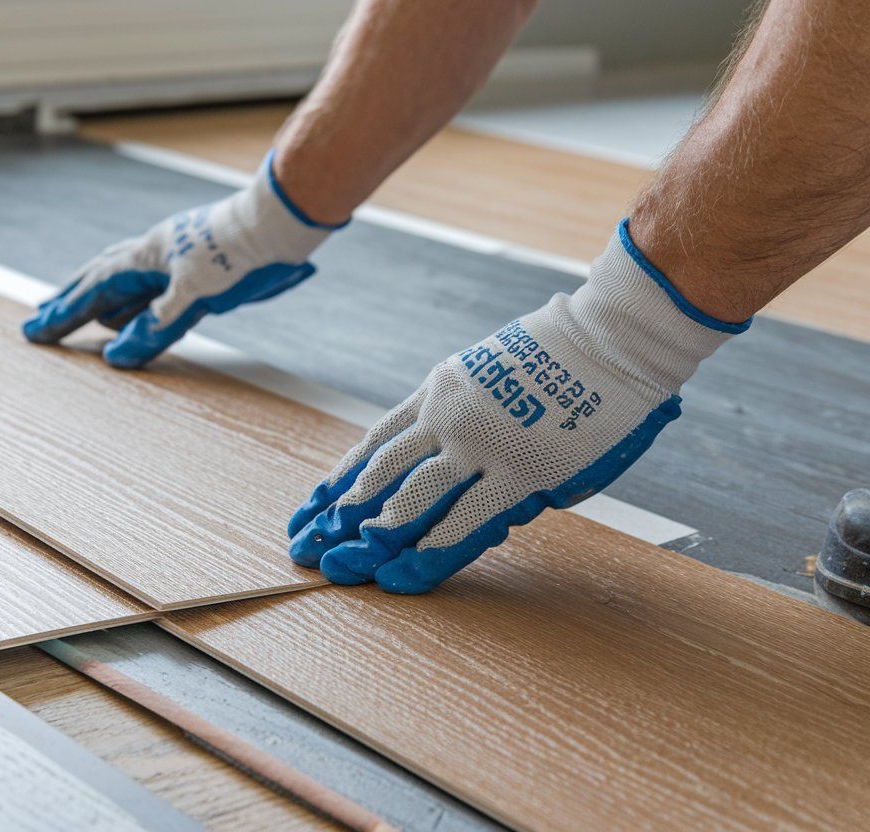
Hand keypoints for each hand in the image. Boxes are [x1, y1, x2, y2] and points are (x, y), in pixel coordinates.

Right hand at [23, 151, 343, 367]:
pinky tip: (135, 306)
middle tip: (39, 320)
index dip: (64, 315)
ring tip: (76, 314)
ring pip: (124, 280)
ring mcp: (175, 257)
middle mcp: (154, 254)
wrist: (281, 222)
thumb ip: (156, 326)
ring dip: (96, 299)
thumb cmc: (240, 255)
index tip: (35, 333)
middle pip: (98, 279)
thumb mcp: (195, 296)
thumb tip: (117, 356)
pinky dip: (131, 299)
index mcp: (147, 258)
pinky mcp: (197, 265)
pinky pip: (151, 284)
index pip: (93, 291)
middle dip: (68, 303)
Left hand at [288, 220, 748, 592]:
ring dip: (371, 536)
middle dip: (338, 516)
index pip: (373, 447)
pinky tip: (401, 571)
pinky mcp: (520, 470)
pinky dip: (431, 547)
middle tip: (304, 547)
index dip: (338, 481)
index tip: (309, 509)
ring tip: (337, 564)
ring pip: (410, 497)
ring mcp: (480, 444)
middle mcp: (446, 418)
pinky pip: (466, 518)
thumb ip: (463, 427)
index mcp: (435, 393)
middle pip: (378, 475)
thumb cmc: (557, 356)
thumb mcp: (488, 376)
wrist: (608, 338)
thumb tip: (451, 478)